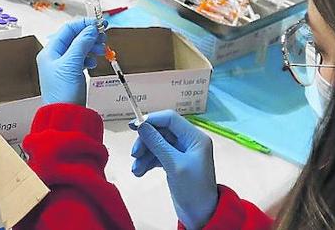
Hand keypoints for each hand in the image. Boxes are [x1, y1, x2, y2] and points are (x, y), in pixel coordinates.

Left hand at [37, 18, 105, 104]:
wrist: (65, 117)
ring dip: (91, 46)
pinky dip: (89, 58)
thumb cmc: (63, 92)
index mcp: (50, 52)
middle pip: (74, 38)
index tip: (99, 23)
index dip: (83, 24)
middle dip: (89, 36)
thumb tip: (91, 29)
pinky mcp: (71, 75)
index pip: (67, 30)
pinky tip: (93, 62)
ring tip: (102, 50)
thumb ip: (81, 44)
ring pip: (79, 49)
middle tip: (103, 37)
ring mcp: (63, 67)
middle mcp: (55, 57)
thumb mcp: (72, 64)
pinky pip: (81, 60)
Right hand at [131, 111, 217, 229]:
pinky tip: (140, 172)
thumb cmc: (193, 189)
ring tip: (136, 170)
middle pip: (161, 131)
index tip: (133, 126)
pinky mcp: (174, 162)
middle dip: (146, 142)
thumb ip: (157, 143)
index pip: (170, 119)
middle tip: (134, 155)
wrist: (201, 215)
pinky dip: (148, 162)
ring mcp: (181, 152)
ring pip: (157, 144)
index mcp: (195, 137)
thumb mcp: (174, 165)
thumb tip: (141, 125)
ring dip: (144, 155)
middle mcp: (189, 141)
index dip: (151, 120)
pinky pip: (157, 155)